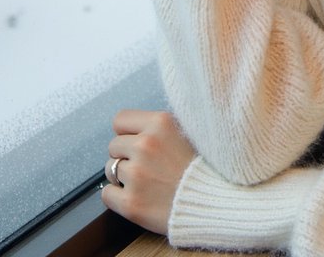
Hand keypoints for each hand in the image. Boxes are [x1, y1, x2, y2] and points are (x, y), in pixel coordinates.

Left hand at [101, 110, 197, 234]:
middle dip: (126, 155)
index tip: (136, 142)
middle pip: (114, 145)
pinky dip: (117, 197)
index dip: (127, 132)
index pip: (120, 120)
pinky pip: (107, 194)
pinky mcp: (132, 203)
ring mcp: (137, 174)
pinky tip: (137, 196)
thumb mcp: (187, 132)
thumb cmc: (203, 168)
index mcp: (160, 123)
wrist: (216, 202)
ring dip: (123, 176)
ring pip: (110, 169)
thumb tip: (137, 128)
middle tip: (145, 166)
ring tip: (145, 182)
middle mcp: (146, 145)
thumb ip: (161, 127)